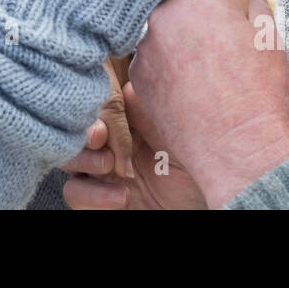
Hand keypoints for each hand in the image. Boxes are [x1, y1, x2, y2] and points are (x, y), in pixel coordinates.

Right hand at [63, 78, 208, 208]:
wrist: (220, 201)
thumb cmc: (205, 161)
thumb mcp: (179, 126)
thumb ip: (148, 105)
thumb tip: (121, 85)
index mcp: (127, 118)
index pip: (93, 106)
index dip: (88, 112)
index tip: (100, 124)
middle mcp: (112, 143)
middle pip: (73, 131)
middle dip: (82, 136)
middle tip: (100, 140)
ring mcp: (104, 174)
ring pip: (69, 161)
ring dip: (83, 162)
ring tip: (109, 167)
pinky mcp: (101, 202)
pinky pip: (75, 195)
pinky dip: (90, 197)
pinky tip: (120, 196)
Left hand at [128, 0, 288, 208]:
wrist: (240, 148)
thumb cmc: (260, 91)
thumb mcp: (267, 32)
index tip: (225, 15)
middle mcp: (165, 16)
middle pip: (174, 0)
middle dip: (191, 14)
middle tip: (215, 42)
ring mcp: (145, 47)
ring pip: (161, 30)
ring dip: (177, 39)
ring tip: (205, 69)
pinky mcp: (137, 76)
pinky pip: (150, 58)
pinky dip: (166, 66)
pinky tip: (190, 85)